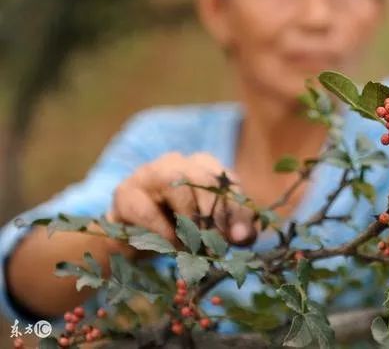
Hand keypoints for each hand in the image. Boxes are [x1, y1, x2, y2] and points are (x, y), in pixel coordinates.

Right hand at [107, 152, 256, 252]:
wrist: (135, 243)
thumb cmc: (182, 229)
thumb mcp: (216, 229)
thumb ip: (236, 230)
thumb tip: (243, 236)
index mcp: (203, 165)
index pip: (226, 179)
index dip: (235, 209)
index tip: (238, 237)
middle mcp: (175, 162)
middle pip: (202, 178)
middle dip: (212, 215)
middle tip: (216, 246)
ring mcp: (147, 174)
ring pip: (174, 185)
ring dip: (187, 222)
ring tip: (192, 247)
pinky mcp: (124, 194)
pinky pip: (146, 211)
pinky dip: (161, 232)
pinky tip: (168, 247)